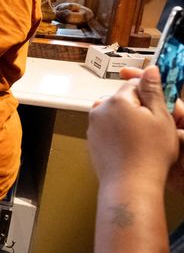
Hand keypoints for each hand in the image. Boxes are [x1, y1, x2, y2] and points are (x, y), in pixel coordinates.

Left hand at [88, 65, 181, 191]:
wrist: (130, 184)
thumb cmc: (149, 153)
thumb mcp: (161, 117)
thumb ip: (153, 90)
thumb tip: (150, 69)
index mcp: (117, 100)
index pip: (133, 84)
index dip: (149, 94)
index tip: (158, 107)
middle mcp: (99, 110)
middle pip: (122, 99)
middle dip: (136, 108)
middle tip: (152, 126)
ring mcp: (93, 126)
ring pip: (114, 115)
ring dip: (126, 121)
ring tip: (141, 139)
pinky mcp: (91, 140)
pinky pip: (107, 130)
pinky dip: (117, 134)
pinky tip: (130, 147)